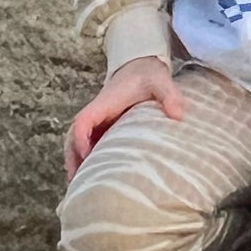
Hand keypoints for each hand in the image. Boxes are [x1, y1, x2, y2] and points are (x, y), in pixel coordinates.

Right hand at [63, 57, 184, 179]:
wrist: (141, 65)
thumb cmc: (148, 74)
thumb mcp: (161, 80)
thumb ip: (170, 95)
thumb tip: (177, 116)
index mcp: (105, 103)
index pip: (83, 122)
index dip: (81, 140)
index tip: (87, 157)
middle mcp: (97, 112)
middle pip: (73, 135)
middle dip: (72, 157)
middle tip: (77, 182)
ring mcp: (99, 120)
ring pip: (76, 141)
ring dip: (75, 160)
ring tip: (79, 185)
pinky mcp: (103, 125)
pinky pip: (88, 142)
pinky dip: (84, 157)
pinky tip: (91, 175)